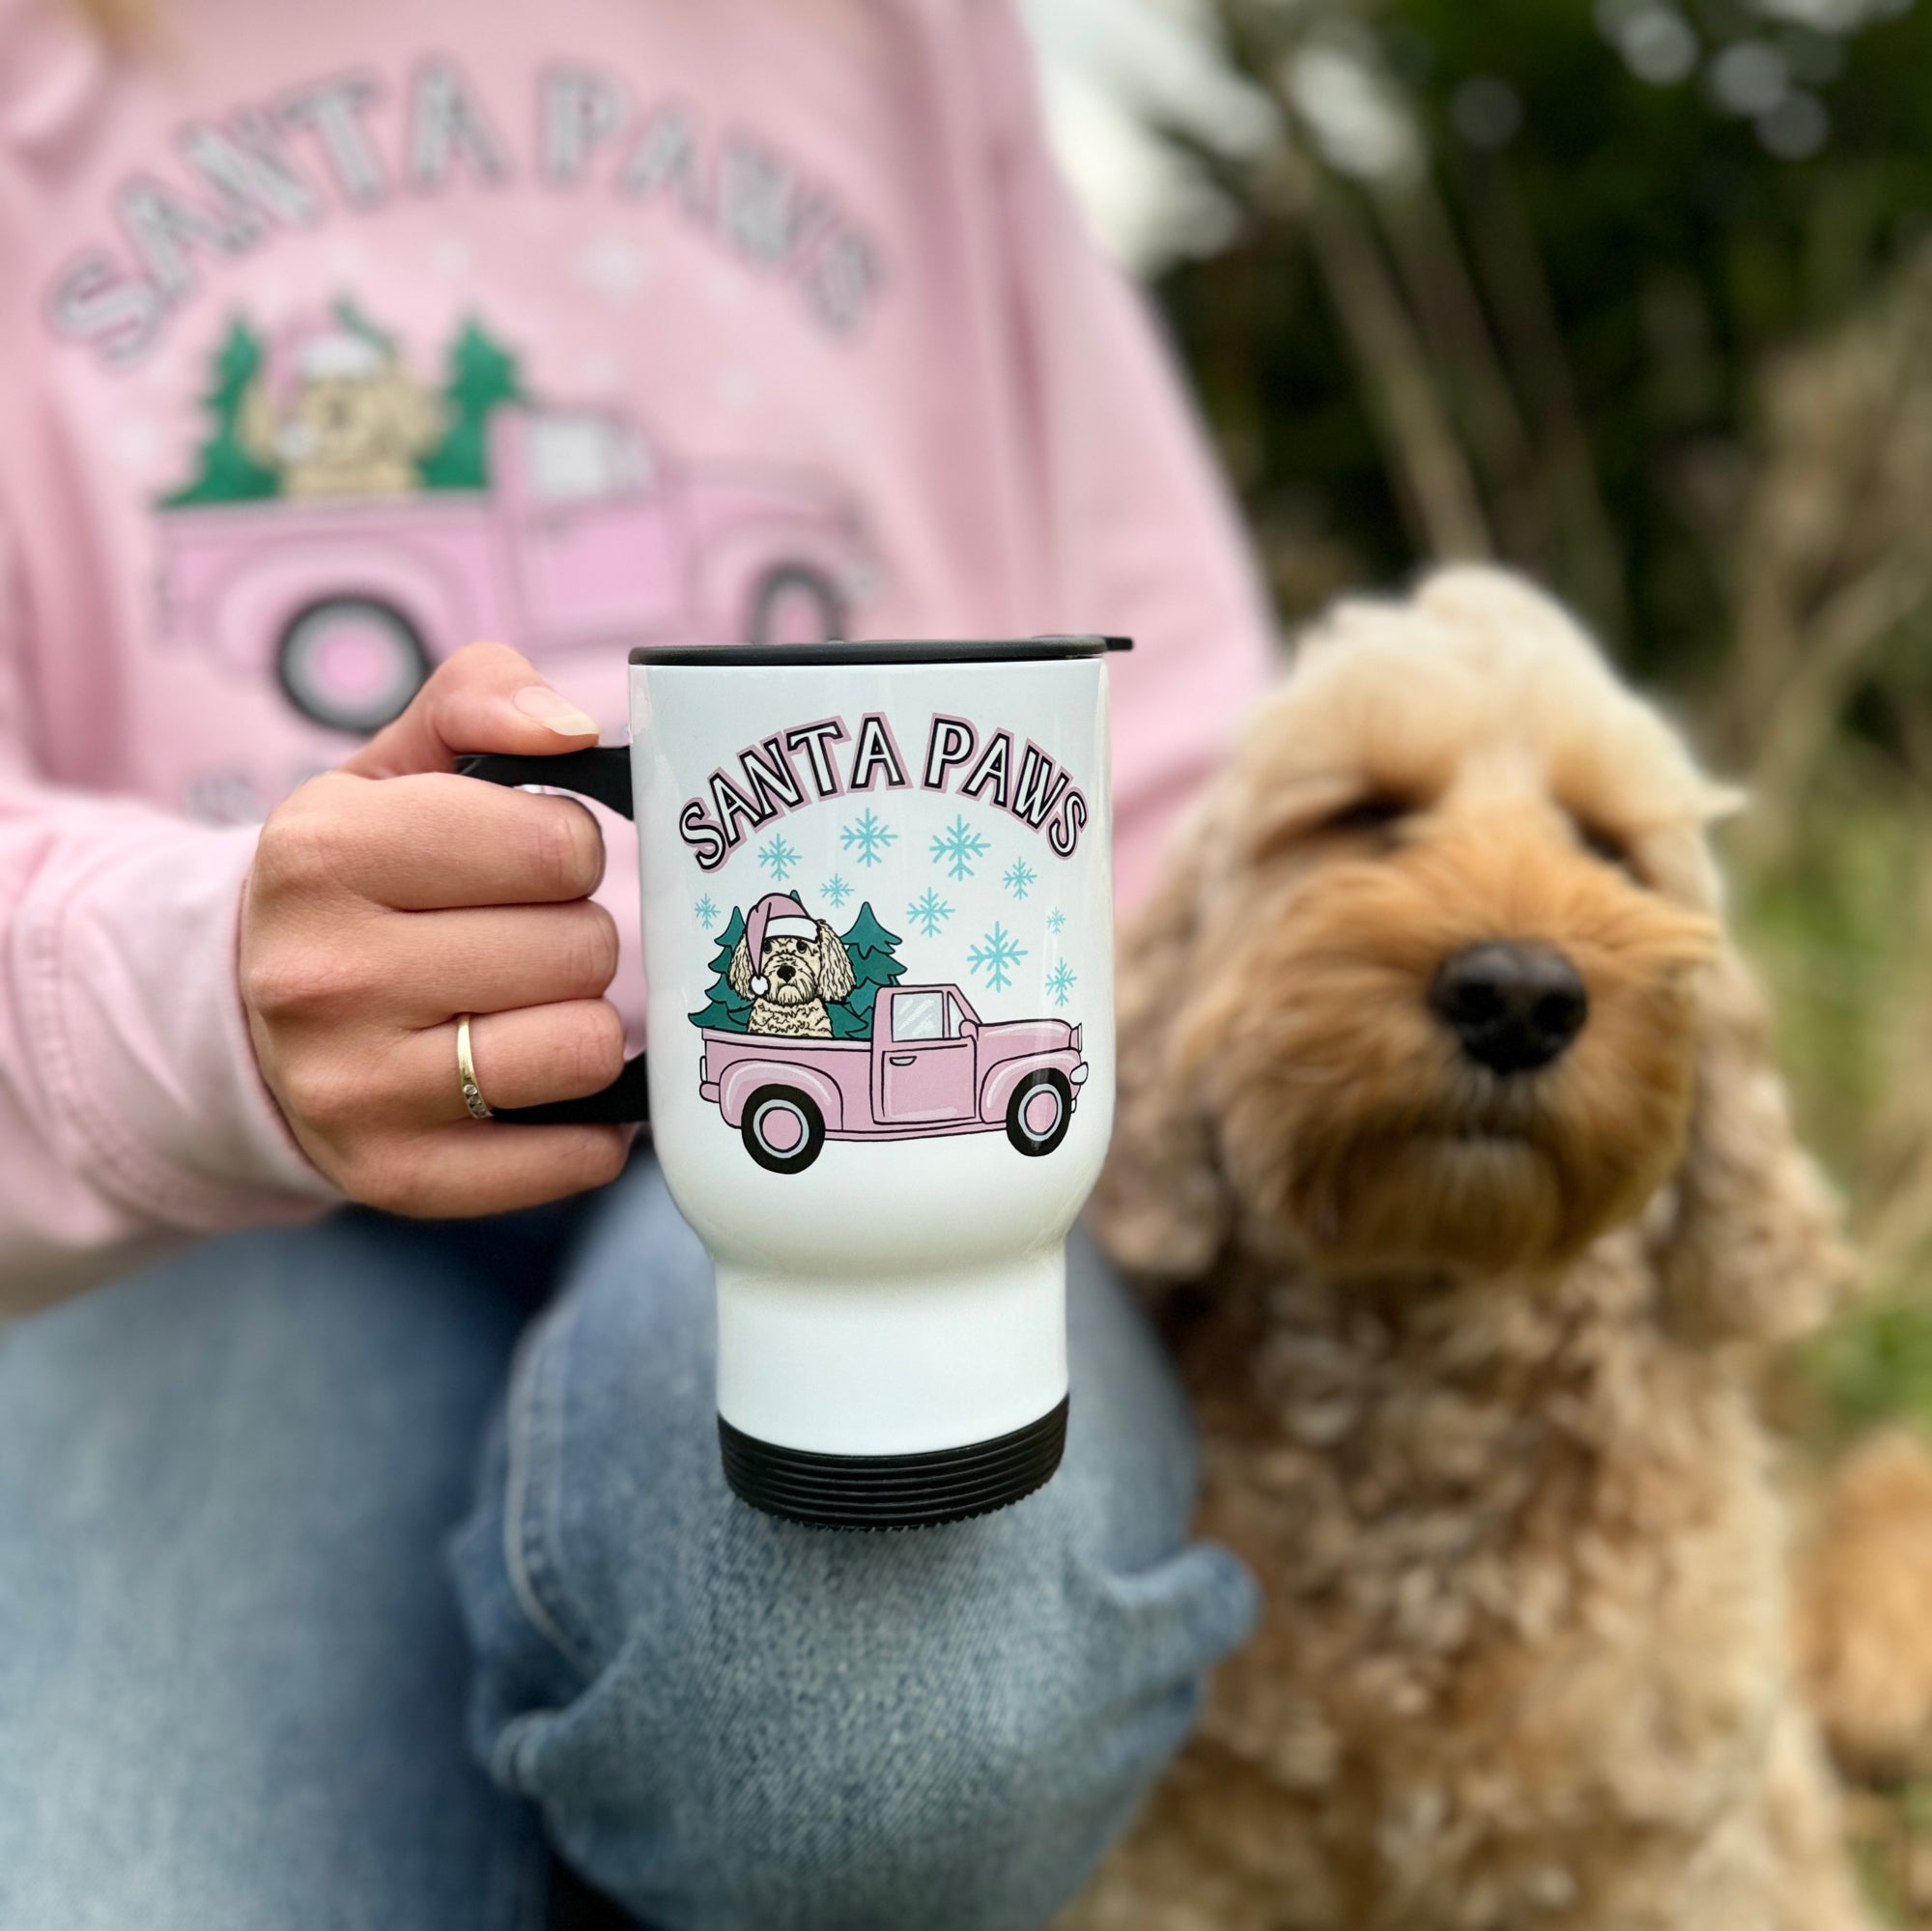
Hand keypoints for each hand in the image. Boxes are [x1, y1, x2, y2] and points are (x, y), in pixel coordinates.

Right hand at [240, 642, 631, 1215]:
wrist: (245, 1012)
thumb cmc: (356, 878)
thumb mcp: (393, 765)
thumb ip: (481, 698)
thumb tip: (572, 727)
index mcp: (323, 853)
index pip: (557, 846)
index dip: (567, 848)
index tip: (531, 859)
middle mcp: (324, 976)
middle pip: (580, 948)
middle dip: (575, 934)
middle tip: (522, 937)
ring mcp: (354, 1088)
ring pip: (582, 1049)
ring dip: (582, 1023)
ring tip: (527, 1006)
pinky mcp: (395, 1176)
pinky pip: (571, 1158)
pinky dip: (589, 1127)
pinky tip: (547, 1088)